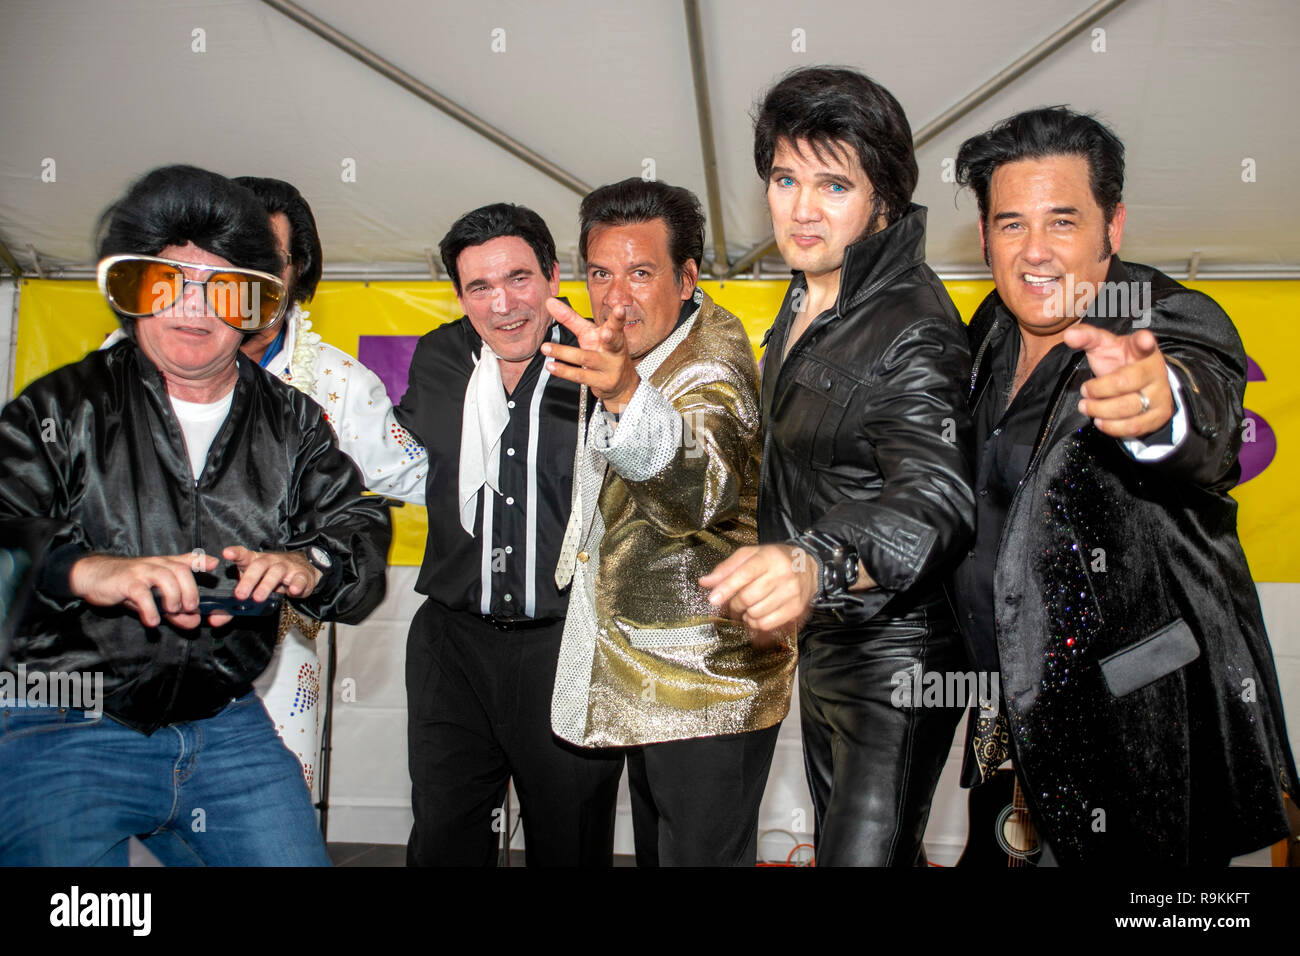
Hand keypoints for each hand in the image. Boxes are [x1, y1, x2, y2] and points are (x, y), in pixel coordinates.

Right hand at [69, 551, 218, 629]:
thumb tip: (195, 622)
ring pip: (165, 577)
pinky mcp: (125, 582)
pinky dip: (150, 608)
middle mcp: (154, 565)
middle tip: (189, 608)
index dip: (201, 561)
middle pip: (180, 570)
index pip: (185, 560)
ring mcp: (140, 572)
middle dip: (190, 590)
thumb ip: (174, 610)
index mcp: (163, 565)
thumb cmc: (125, 586)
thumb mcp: (152, 597)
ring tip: (172, 611)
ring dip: (173, 597)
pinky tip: (153, 622)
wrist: (92, 577)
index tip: (214, 565)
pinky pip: (142, 593)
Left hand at [223, 546, 320, 604]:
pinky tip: (292, 591)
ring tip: (258, 598)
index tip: (226, 553)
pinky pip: (298, 579)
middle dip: (248, 580)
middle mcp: (269, 561)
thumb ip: (233, 606)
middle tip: (240, 595)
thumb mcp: (253, 588)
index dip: (235, 553)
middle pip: (258, 566)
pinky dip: (296, 585)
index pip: (243, 555)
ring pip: (276, 572)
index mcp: (254, 562)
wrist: (302, 571)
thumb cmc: (270, 579)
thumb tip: (214, 620)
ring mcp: (286, 567)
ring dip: (267, 584)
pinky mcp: (300, 575)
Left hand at [540, 297, 639, 411]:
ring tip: (546, 347)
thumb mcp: (589, 333)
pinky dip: (564, 371)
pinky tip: (551, 366)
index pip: (616, 324)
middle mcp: (615, 350)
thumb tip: (550, 301)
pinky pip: (580, 376)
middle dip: (611, 336)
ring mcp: (609, 367)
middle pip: (613, 342)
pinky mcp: (601, 382)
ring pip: (587, 359)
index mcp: (614, 335)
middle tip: (606, 332)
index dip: (618, 317)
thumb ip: (570, 317)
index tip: (619, 308)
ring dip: (565, 353)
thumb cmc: (603, 352)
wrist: (621, 383)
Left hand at [699, 544, 817, 632]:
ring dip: (745, 614)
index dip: (726, 588)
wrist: (808, 566)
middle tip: (732, 602)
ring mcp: (791, 593)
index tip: (713, 599)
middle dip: (734, 604)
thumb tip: (705, 582)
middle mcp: (782, 574)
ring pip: (755, 613)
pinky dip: (756, 623)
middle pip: (747, 597)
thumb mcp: (750, 555)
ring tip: (747, 606)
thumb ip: (727, 568)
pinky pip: (766, 624)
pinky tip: (756, 614)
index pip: (744, 574)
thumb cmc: (774, 560)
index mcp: (768, 557)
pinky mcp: (795, 609)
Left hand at [1066, 324, 1172, 438]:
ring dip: (1100, 410)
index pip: (1145, 343)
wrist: (1142, 385)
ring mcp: (1160, 394)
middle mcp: (1156, 370)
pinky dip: (1111, 426)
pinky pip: (1134, 427)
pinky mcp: (1159, 415)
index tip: (1144, 340)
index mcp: (1143, 349)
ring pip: (1128, 408)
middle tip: (1084, 391)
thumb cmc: (1119, 362)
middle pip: (1124, 382)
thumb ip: (1087, 338)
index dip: (1144, 342)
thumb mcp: (1104, 346)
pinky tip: (1100, 420)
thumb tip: (1069, 335)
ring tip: (1086, 406)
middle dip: (1098, 390)